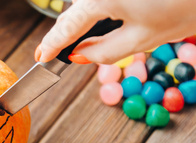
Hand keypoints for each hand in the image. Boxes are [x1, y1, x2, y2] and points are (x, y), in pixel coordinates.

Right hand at [36, 0, 195, 63]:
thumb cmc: (183, 9)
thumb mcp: (141, 40)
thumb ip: (102, 52)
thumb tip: (78, 55)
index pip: (69, 26)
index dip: (52, 44)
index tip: (40, 57)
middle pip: (76, 11)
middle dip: (68, 32)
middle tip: (54, 51)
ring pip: (88, 3)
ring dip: (85, 20)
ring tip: (80, 41)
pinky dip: (99, 9)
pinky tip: (105, 21)